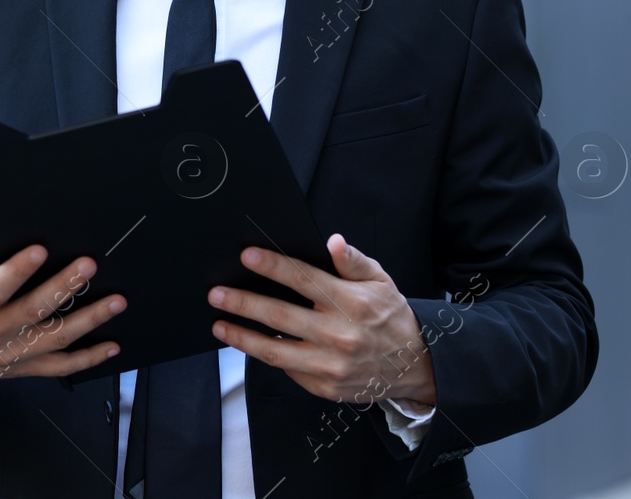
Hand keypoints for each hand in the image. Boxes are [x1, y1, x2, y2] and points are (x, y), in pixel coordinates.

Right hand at [0, 212, 125, 386]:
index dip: (17, 271)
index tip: (40, 250)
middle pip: (33, 311)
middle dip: (64, 288)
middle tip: (89, 266)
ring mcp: (10, 353)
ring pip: (54, 339)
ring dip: (88, 321)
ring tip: (115, 301)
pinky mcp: (21, 367)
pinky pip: (59, 367)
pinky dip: (87, 359)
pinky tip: (111, 345)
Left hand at [207, 233, 435, 404]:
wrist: (414, 366)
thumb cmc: (390, 318)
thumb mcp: (381, 282)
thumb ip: (354, 261)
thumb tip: (332, 242)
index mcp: (350, 303)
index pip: (303, 279)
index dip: (273, 266)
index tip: (246, 256)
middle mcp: (338, 334)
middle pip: (279, 316)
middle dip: (243, 303)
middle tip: (216, 294)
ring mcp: (330, 364)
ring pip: (275, 351)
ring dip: (241, 337)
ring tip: (219, 325)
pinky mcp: (324, 387)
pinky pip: (287, 370)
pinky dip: (266, 356)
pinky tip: (248, 344)